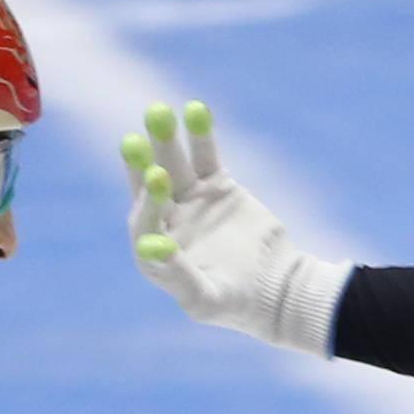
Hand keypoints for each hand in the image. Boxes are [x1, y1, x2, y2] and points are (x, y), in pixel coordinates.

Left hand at [122, 98, 349, 354]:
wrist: (278, 288)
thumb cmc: (237, 304)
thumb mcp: (205, 298)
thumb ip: (177, 274)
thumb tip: (150, 246)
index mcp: (154, 253)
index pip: (144, 220)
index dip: (148, 201)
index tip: (157, 180)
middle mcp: (167, 222)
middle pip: (150, 187)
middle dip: (143, 163)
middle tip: (135, 139)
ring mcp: (191, 200)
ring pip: (175, 164)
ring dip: (166, 140)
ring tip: (161, 111)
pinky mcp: (216, 185)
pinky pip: (205, 156)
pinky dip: (201, 135)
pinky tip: (196, 110)